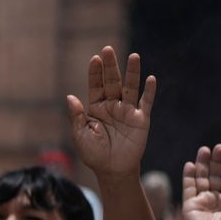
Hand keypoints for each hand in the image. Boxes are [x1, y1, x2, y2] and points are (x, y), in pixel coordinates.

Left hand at [67, 47, 156, 178]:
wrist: (112, 170)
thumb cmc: (93, 153)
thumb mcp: (80, 135)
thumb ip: (76, 116)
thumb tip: (70, 97)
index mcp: (96, 108)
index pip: (96, 85)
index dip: (95, 73)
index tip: (95, 58)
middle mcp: (112, 106)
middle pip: (112, 82)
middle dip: (111, 66)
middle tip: (108, 49)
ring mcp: (128, 111)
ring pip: (130, 88)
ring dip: (132, 72)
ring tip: (134, 56)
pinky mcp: (141, 120)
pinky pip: (146, 103)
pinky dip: (149, 92)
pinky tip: (150, 79)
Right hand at [181, 144, 220, 219]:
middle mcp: (219, 198)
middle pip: (218, 174)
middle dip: (218, 161)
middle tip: (219, 148)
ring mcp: (204, 200)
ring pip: (203, 178)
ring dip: (203, 164)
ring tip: (204, 150)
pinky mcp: (190, 204)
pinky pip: (189, 187)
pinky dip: (189, 175)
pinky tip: (190, 164)